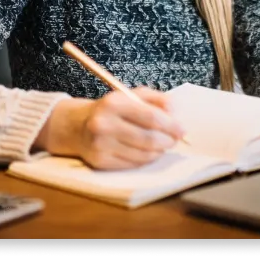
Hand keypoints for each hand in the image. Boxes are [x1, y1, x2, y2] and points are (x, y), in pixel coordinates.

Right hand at [33, 87, 184, 168]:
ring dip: (158, 151)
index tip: (182, 129)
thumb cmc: (111, 109)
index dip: (171, 125)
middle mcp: (104, 123)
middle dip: (167, 140)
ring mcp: (101, 144)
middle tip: (174, 140)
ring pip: (142, 154)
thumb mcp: (130, 95)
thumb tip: (175, 110)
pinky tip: (147, 152)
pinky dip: (145, 159)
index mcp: (114, 102)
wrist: (77, 126)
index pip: (151, 116)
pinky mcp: (99, 161)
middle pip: (148, 138)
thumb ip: (155, 99)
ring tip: (162, 145)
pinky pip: (132, 164)